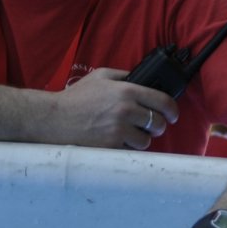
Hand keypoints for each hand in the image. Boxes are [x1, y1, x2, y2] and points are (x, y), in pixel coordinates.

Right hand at [54, 68, 178, 148]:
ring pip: (146, 141)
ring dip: (141, 139)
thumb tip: (142, 79)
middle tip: (150, 127)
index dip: (172, 110)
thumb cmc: (76, 97)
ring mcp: (118, 130)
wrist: (53, 118)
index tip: (173, 115)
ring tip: (129, 134)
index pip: (163, 101)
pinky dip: (127, 148)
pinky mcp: (110, 146)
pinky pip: (129, 151)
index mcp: (127, 91)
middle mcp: (126, 110)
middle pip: (158, 123)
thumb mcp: (101, 76)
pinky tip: (117, 141)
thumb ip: (124, 76)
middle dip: (157, 126)